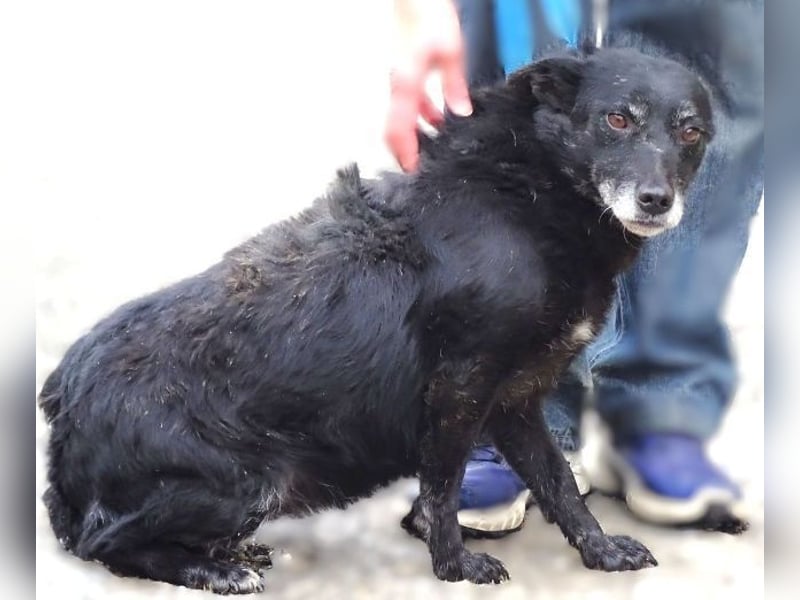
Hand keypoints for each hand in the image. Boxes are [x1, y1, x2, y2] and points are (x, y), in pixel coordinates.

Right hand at [385, 0, 472, 171]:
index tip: (415, 171)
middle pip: (392, 130)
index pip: (399, 129)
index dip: (406, 154)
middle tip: (422, 169)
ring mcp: (396, 82)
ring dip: (414, 136)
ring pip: (399, 119)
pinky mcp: (401, 76)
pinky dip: (418, 118)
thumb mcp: (452, 52)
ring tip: (434, 148)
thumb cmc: (430, 16)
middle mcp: (396, 86)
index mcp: (405, 84)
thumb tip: (460, 114)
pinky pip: (405, 104)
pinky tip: (436, 121)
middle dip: (405, 152)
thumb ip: (455, 86)